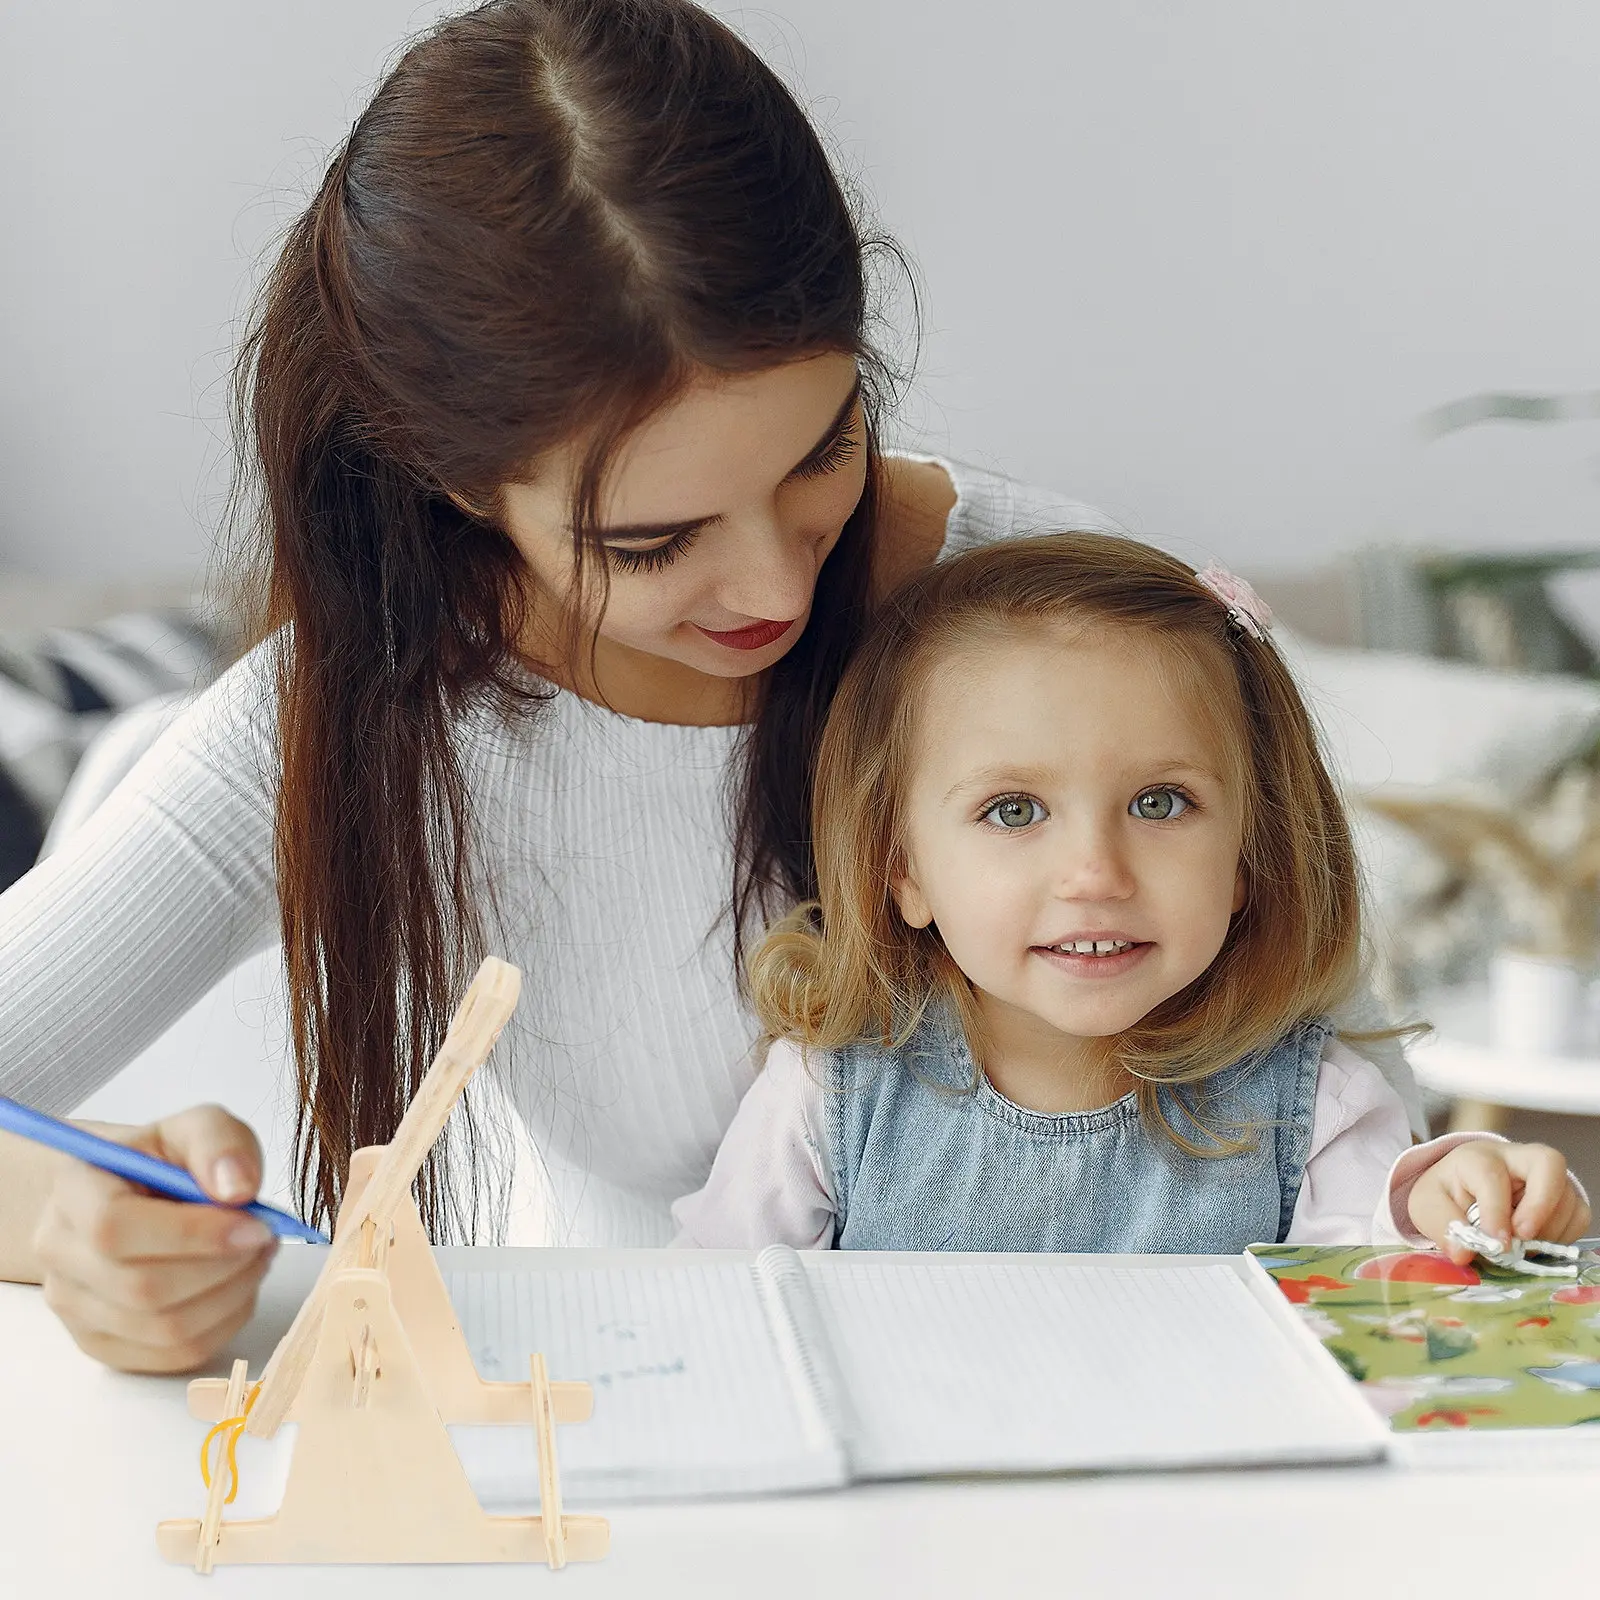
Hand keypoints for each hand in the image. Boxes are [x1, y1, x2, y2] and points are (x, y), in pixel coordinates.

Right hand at [32, 1105, 278, 1372]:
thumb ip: (218, 1142)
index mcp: (73, 1190)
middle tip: (266, 1237)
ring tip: (256, 1256)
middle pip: (143, 1290)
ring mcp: (75, 1306)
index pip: (115, 1229)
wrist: (130, 1194)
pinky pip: (174, 1356)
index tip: (255, 1223)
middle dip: (224, 1267)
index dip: (194, 1234)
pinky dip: (223, 1323)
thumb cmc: (164, 1161)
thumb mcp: (195, 1127)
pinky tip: (237, 1285)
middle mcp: (60, 1253)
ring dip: (231, 1295)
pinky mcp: (103, 1343)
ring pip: (164, 1330)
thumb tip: (237, 1189)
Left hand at [1408, 1140, 1590, 1265]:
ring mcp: (1545, 1175)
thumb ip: (1442, 1226)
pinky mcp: (1564, 1195)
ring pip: (1567, 1197)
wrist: (1464, 1189)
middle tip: (1523, 1237)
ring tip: (1519, 1245)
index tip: (1496, 1243)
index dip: (1496, 1212)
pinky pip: (1579, 1216)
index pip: (1491, 1176)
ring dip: (1548, 1231)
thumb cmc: (1448, 1194)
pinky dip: (1563, 1236)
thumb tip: (1463, 1253)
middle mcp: (1516, 1158)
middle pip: (1548, 1164)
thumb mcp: (1428, 1206)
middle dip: (1540, 1206)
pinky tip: (1537, 1243)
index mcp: (1477, 1158)